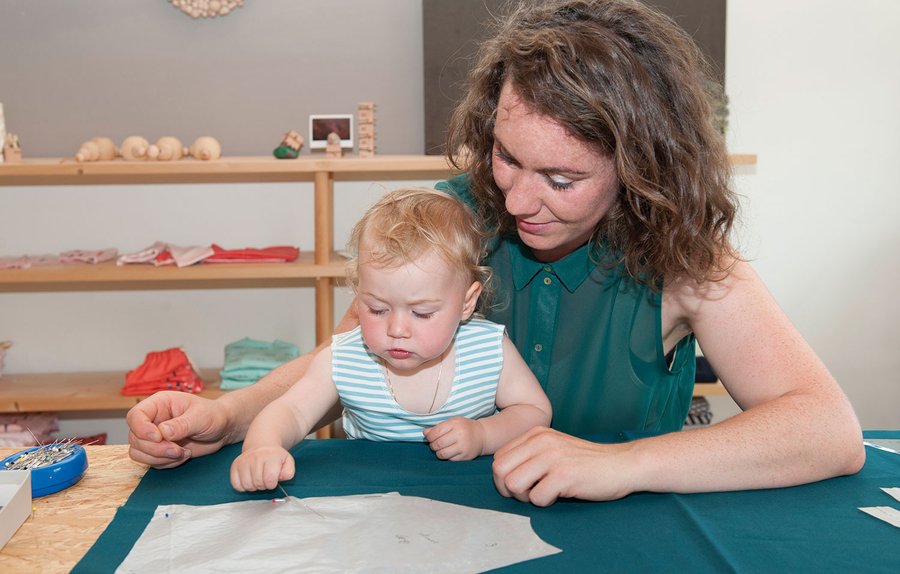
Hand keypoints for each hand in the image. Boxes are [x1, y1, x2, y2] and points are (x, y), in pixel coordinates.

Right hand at [126, 391, 229, 468]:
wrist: (222, 429)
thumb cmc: (213, 415)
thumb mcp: (201, 417)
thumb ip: (182, 424)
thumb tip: (162, 432)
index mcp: (159, 404)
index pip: (135, 416)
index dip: (141, 429)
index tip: (159, 437)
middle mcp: (153, 420)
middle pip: (134, 438)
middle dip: (155, 449)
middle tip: (178, 450)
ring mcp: (154, 437)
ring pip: (138, 453)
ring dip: (159, 458)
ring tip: (182, 452)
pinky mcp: (159, 451)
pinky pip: (150, 462)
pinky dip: (166, 464)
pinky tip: (184, 455)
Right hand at [230, 446, 294, 491]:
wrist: (262, 445)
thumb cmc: (275, 457)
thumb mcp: (287, 461)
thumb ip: (288, 472)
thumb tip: (280, 478)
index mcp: (271, 456)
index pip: (270, 480)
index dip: (272, 484)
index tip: (273, 480)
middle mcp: (256, 457)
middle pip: (258, 483)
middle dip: (264, 485)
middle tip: (265, 479)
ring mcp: (244, 461)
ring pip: (247, 485)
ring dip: (253, 486)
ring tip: (257, 478)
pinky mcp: (235, 465)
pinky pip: (236, 484)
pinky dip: (242, 486)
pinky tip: (249, 479)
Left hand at [424, 416, 484, 460]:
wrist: (482, 435)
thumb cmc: (464, 427)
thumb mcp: (452, 422)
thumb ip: (438, 427)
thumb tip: (425, 433)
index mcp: (455, 424)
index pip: (436, 432)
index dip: (429, 436)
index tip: (429, 438)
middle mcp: (460, 435)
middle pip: (438, 444)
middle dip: (433, 445)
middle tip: (434, 444)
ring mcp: (463, 447)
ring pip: (442, 454)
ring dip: (438, 452)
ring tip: (440, 449)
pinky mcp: (465, 457)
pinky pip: (450, 460)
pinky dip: (446, 457)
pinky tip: (449, 452)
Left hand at [492, 426, 635, 505]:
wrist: (622, 464)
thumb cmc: (588, 462)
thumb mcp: (554, 447)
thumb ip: (530, 455)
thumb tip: (503, 476)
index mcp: (536, 433)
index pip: (498, 457)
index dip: (504, 477)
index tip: (521, 485)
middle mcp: (541, 441)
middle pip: (499, 471)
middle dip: (508, 489)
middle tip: (528, 494)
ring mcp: (552, 457)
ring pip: (513, 484)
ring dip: (525, 497)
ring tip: (543, 494)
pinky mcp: (564, 475)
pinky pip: (536, 498)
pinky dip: (545, 503)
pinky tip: (560, 495)